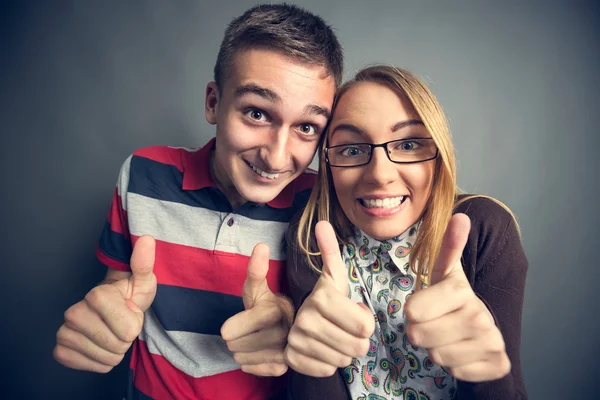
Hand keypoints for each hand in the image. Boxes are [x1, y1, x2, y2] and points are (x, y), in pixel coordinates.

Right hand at [53, 235, 156, 372]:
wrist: (109, 308)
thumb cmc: (128, 295)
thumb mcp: (142, 281)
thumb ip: (144, 263)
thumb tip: (147, 239)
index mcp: (96, 296)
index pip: (129, 331)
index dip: (134, 324)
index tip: (128, 311)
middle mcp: (73, 313)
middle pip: (117, 347)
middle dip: (125, 339)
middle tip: (120, 323)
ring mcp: (64, 332)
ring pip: (106, 359)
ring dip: (115, 350)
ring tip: (111, 332)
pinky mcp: (60, 350)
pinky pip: (91, 367)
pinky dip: (100, 361)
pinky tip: (99, 344)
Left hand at [221, 243, 293, 376]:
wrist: (291, 322)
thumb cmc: (266, 303)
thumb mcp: (257, 286)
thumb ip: (255, 269)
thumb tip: (261, 245)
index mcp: (273, 311)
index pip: (230, 331)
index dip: (231, 326)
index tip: (242, 320)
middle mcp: (283, 332)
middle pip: (235, 347)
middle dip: (237, 339)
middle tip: (249, 329)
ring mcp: (286, 351)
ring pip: (242, 359)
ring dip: (244, 351)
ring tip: (254, 340)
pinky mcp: (286, 366)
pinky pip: (254, 370)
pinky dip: (252, 364)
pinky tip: (260, 352)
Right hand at [284, 221, 374, 376]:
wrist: (293, 321)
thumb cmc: (325, 300)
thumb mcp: (332, 276)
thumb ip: (330, 251)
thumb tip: (321, 223)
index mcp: (321, 297)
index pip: (366, 326)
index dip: (365, 323)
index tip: (352, 313)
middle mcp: (305, 320)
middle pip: (358, 347)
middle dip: (357, 340)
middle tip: (344, 328)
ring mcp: (297, 341)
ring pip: (343, 360)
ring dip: (343, 351)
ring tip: (333, 337)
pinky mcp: (293, 360)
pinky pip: (327, 370)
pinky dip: (328, 363)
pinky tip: (321, 349)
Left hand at [405, 213, 510, 381]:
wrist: (481, 325)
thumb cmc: (451, 297)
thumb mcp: (444, 272)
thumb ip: (447, 246)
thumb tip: (460, 216)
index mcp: (462, 293)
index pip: (413, 312)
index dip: (413, 311)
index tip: (422, 306)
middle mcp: (482, 318)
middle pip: (420, 336)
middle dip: (421, 332)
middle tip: (434, 322)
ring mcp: (492, 343)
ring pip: (437, 356)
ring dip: (436, 348)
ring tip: (447, 334)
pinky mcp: (498, 365)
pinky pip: (456, 372)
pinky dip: (454, 365)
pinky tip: (461, 350)